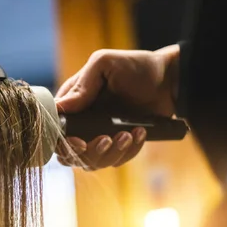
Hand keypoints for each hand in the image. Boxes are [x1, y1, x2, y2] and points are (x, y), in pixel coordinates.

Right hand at [55, 44, 179, 169]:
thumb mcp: (105, 64)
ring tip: (129, 134)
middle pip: (69, 152)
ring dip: (110, 153)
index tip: (80, 141)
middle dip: (88, 152)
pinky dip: (128, 152)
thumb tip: (60, 108)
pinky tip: (139, 133)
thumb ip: (82, 85)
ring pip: (91, 161)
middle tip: (107, 139)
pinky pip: (114, 161)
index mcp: (73, 101)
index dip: (62, 140)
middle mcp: (81, 120)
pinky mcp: (118, 144)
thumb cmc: (136, 67)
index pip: (55, 127)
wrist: (171, 81)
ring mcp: (98, 134)